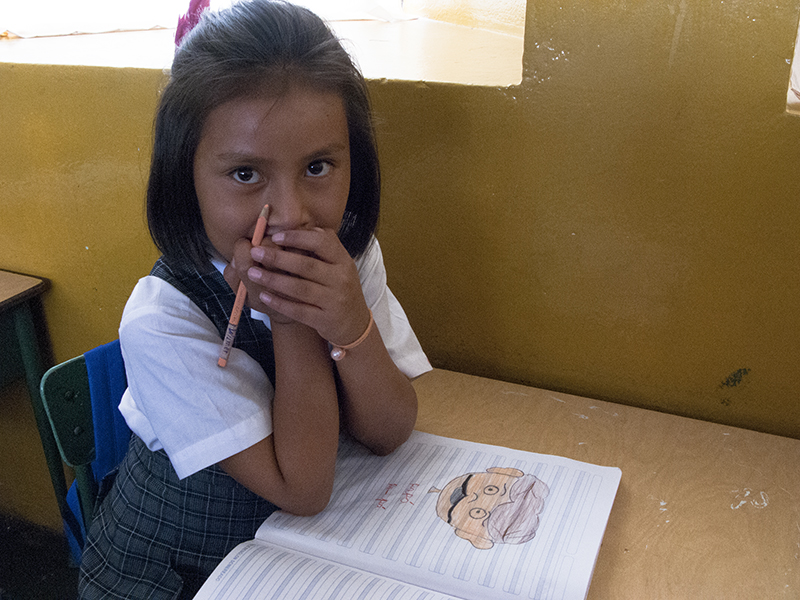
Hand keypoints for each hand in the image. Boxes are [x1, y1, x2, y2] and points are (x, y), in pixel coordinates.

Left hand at [244, 227, 370, 344]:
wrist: (355, 325)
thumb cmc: (340, 289)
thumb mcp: (340, 266)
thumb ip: (324, 248)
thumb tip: (303, 229)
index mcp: (343, 261)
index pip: (322, 242)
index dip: (297, 238)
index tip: (275, 236)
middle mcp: (341, 279)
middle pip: (307, 265)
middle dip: (278, 258)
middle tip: (256, 252)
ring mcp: (334, 301)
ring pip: (300, 289)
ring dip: (273, 280)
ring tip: (253, 273)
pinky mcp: (325, 320)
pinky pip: (298, 311)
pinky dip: (279, 303)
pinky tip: (264, 296)